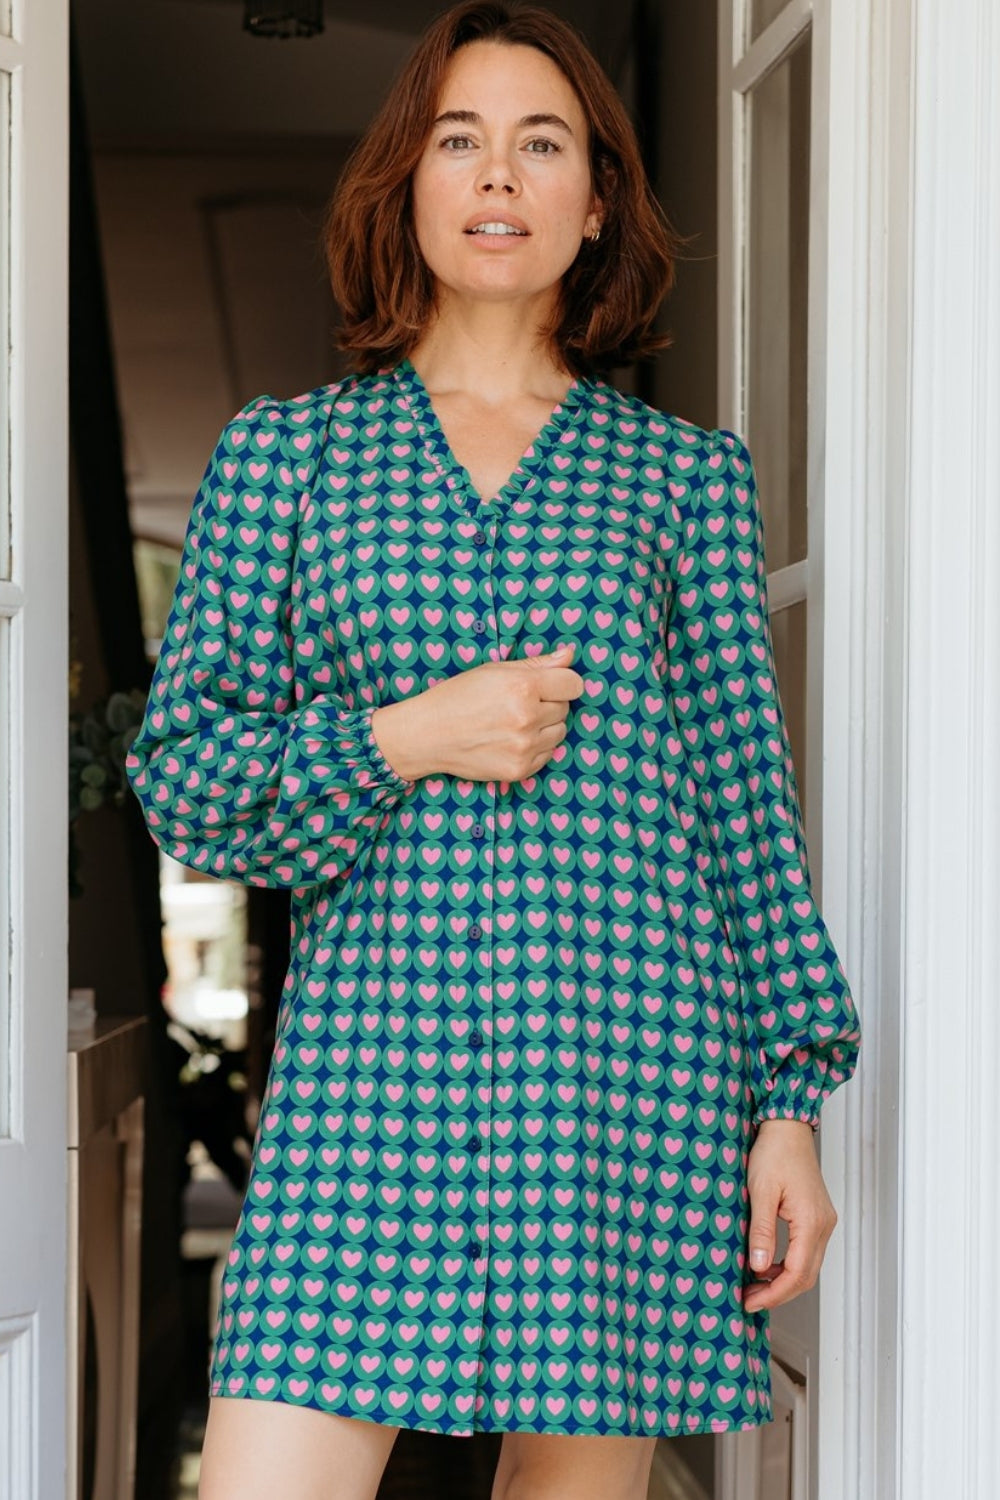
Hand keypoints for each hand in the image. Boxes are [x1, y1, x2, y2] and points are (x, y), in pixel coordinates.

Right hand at [371, 643, 584, 781]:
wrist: (427, 735)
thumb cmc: (458, 697)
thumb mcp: (494, 670)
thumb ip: (536, 663)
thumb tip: (569, 655)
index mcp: (523, 687)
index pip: (573, 684)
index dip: (562, 682)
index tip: (550, 684)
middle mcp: (527, 718)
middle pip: (564, 708)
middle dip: (548, 704)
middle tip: (518, 704)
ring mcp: (524, 747)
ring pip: (559, 733)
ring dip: (544, 727)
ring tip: (514, 722)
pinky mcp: (520, 769)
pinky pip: (547, 755)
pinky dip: (535, 748)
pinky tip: (510, 740)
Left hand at [742, 1118, 837, 1313]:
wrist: (787, 1128)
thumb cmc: (774, 1153)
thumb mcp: (760, 1192)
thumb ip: (762, 1231)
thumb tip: (759, 1267)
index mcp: (811, 1222)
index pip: (796, 1274)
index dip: (773, 1294)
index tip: (750, 1301)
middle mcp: (823, 1225)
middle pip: (806, 1276)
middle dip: (778, 1293)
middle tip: (749, 1299)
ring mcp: (823, 1222)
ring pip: (808, 1266)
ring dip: (783, 1281)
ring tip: (754, 1285)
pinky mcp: (817, 1217)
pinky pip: (806, 1251)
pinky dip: (788, 1264)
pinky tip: (767, 1264)